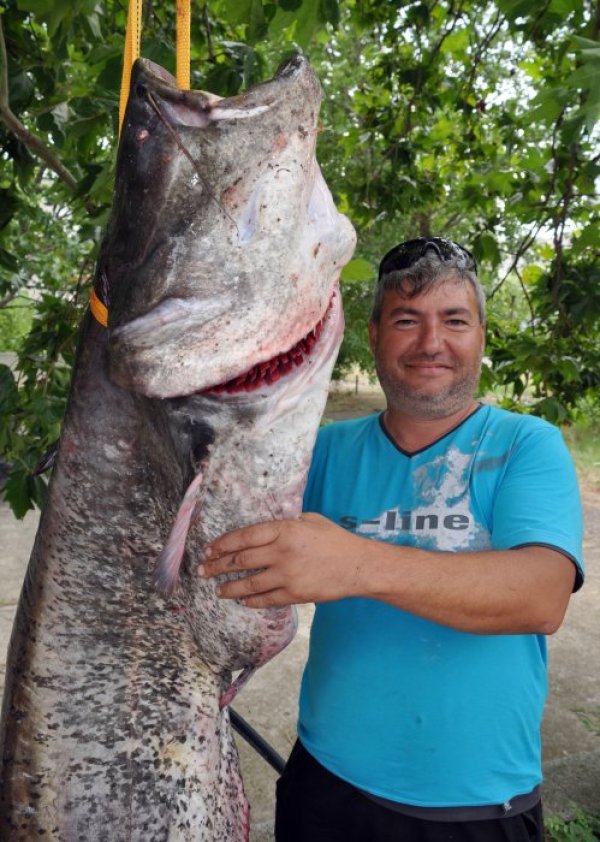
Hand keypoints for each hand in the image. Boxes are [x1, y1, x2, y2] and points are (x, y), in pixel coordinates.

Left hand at [198, 513, 368, 607]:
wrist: (358, 565)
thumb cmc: (335, 539)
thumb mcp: (310, 520)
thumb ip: (285, 524)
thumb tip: (265, 530)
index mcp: (284, 530)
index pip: (244, 536)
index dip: (224, 543)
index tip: (210, 548)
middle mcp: (282, 552)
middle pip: (241, 560)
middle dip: (218, 565)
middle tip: (204, 569)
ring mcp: (287, 575)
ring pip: (249, 583)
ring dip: (229, 587)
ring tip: (217, 589)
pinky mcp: (294, 594)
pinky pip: (266, 599)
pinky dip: (251, 600)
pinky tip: (242, 600)